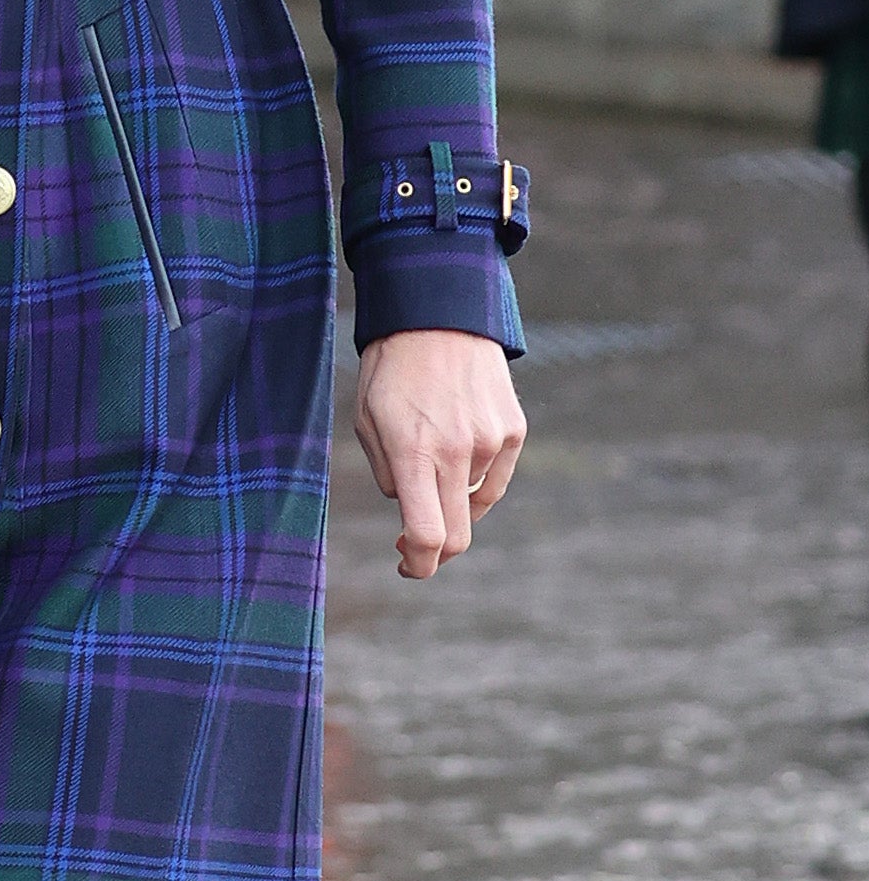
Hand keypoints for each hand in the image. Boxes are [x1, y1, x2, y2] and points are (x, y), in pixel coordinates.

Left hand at [352, 326, 525, 580]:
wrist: (439, 315)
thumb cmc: (391, 371)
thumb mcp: (367, 422)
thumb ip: (388, 474)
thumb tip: (408, 512)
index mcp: (414, 454)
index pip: (426, 535)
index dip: (419, 564)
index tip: (408, 564)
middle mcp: (457, 453)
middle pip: (457, 535)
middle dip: (436, 551)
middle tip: (414, 544)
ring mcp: (490, 442)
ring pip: (472, 500)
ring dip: (449, 496)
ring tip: (429, 453)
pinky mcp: (513, 431)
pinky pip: (493, 476)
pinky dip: (473, 477)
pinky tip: (455, 452)